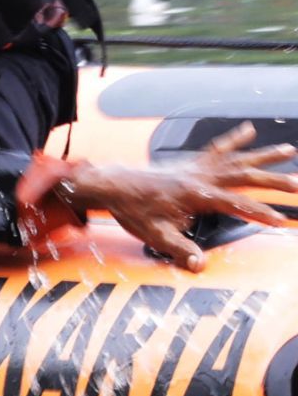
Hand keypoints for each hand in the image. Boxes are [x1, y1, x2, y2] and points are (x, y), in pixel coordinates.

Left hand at [68, 124, 296, 269]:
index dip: (260, 213)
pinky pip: (217, 149)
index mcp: (195, 195)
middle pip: (245, 176)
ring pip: (237, 159)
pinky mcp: (191, 164)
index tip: (281, 220)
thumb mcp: (154, 235)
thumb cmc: (133, 210)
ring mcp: (196, 168)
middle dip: (274, 180)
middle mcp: (200, 177)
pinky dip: (234, 140)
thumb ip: (180, 249)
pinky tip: (249, 130)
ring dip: (264, 155)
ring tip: (289, 149)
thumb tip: (200, 265)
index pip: (236, 205)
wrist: (114, 185)